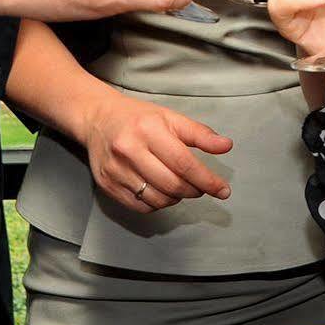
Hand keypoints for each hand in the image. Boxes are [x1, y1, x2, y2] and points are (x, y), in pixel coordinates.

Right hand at [81, 92, 232, 211]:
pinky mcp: (107, 185)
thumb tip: (226, 146)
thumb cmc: (138, 118)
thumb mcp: (170, 118)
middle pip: (172, 184)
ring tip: (180, 186)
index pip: (184, 163)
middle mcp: (129, 151)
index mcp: (148, 130)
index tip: (223, 190)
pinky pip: (141, 206)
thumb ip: (200, 134)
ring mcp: (116, 170)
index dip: (207, 180)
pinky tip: (161, 191)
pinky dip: (158, 204)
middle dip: (194, 190)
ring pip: (158, 199)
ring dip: (177, 198)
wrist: (97, 119)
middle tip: (201, 187)